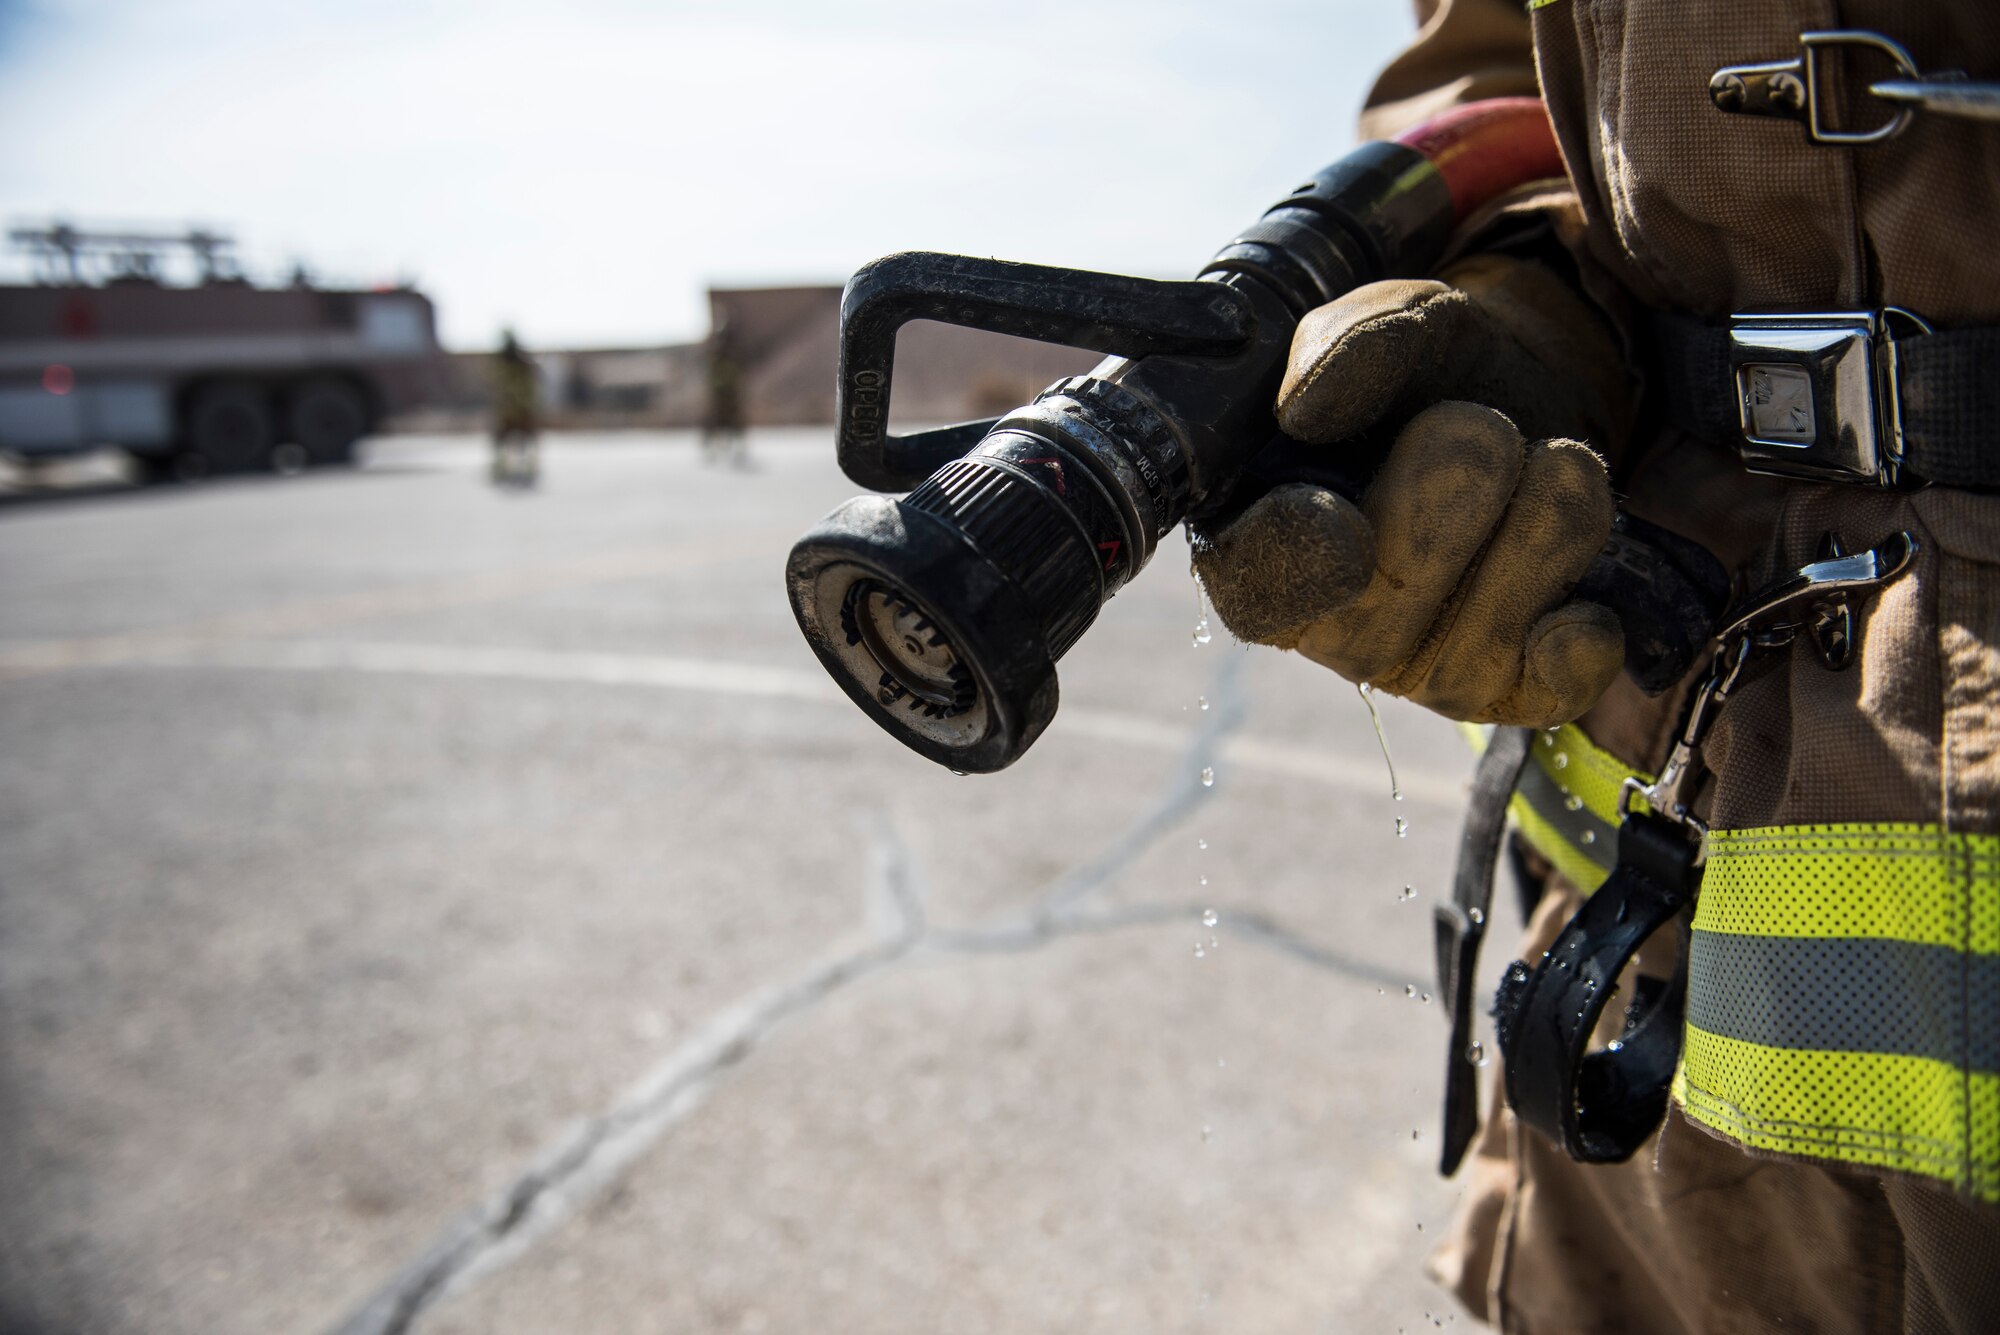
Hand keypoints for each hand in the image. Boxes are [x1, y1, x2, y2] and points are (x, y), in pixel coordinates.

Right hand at [1191, 255, 1628, 726]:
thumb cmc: (1438, 371)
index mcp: (1262, 541)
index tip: (1342, 520)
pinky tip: (1581, 592)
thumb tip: (1305, 409)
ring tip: (1551, 457)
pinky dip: (1579, 636)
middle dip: (1457, 481)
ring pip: (1488, 624)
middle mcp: (1331, 626)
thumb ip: (1348, 345)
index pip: (1258, 589)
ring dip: (1546, 512)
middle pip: (1389, 597)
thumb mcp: (1400, 324)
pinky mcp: (1510, 691)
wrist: (1539, 392)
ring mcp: (1419, 670)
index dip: (1297, 563)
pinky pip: (1552, 690)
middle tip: (1475, 422)